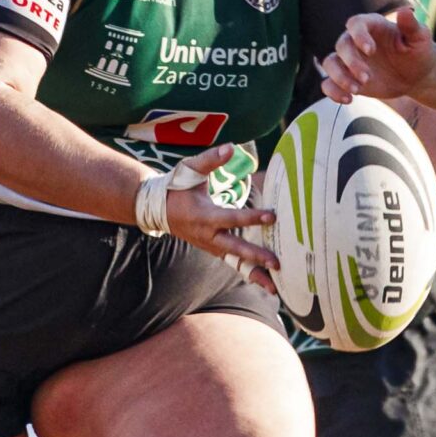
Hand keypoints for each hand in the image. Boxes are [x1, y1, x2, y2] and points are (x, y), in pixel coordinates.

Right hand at [163, 144, 279, 288]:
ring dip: (255, 275)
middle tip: (277, 263)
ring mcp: (211, 246)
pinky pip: (233, 264)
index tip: (272, 216)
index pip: (232, 218)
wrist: (158, 208)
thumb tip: (231, 147)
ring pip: (235, 263)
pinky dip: (248, 273)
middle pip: (236, 249)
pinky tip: (267, 284)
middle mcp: (208, 236)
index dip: (253, 217)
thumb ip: (211, 160)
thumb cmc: (177, 186)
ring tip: (275, 288)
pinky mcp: (214, 250)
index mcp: (205, 216)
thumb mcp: (190, 169)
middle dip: (256, 257)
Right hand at [320, 7, 433, 102]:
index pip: (355, 24)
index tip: (370, 50)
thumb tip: (405, 11)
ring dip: (339, 77)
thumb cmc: (418, 52)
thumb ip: (411, 25)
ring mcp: (348, 60)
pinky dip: (333, 91)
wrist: (415, 75)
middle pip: (341, 45)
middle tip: (367, 78)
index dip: (359, 35)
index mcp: (372, 26)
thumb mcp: (419, 38)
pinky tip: (348, 100)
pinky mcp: (346, 78)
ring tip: (356, 90)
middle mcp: (355, 41)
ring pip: (329, 64)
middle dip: (351, 62)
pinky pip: (328, 83)